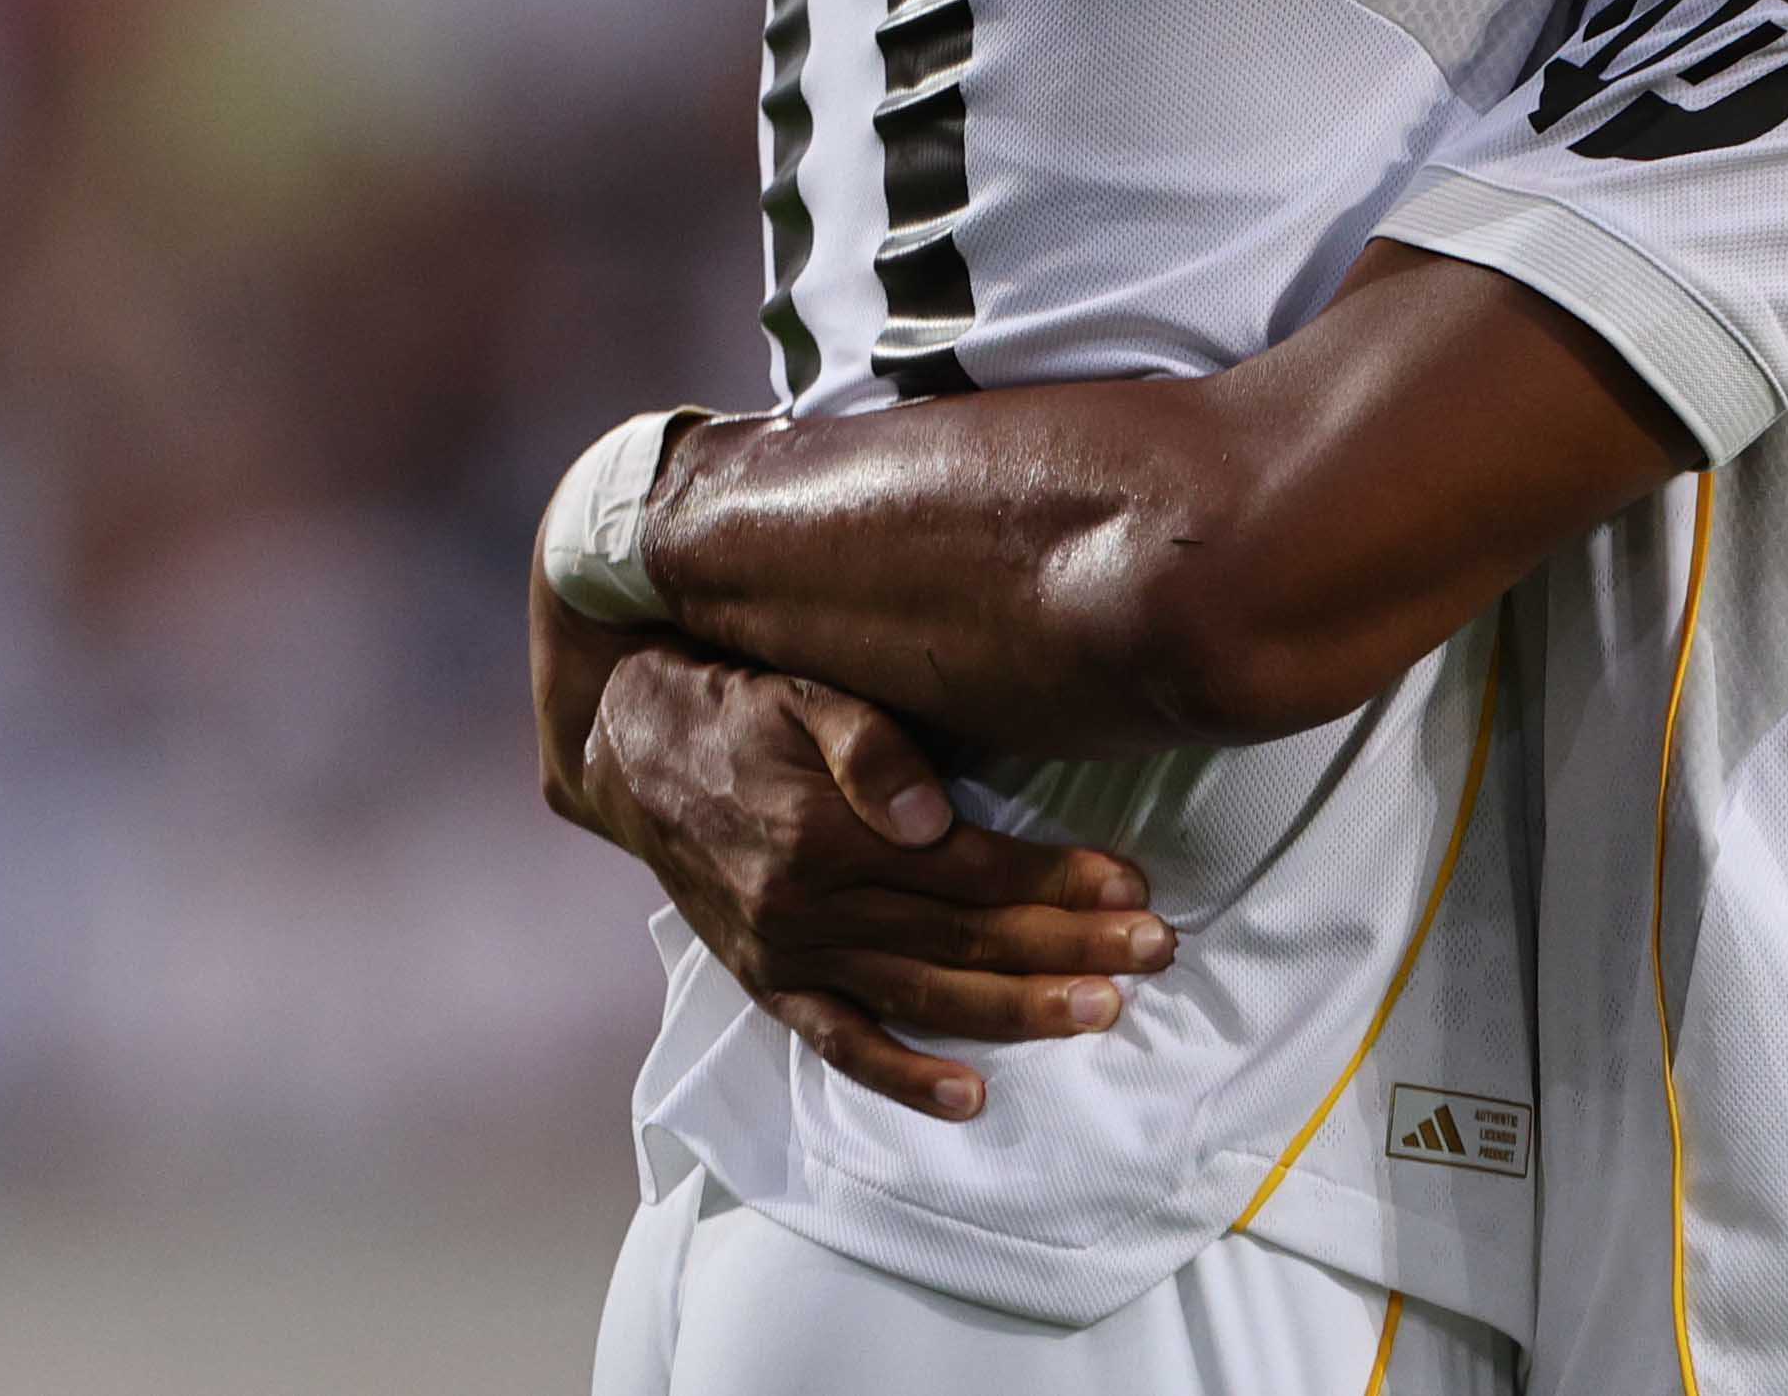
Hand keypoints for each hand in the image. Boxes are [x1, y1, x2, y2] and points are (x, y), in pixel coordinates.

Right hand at [559, 639, 1173, 1120]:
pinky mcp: (768, 985)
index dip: (1056, 879)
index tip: (1134, 885)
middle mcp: (805, 907)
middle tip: (1156, 951)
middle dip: (1068, 946)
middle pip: (962, 936)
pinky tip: (971, 1097)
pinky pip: (840, 1045)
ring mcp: (786, 956)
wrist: (631, 752)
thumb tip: (932, 814)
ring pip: (921, 994)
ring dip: (1017, 1008)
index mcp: (821, 833)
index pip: (968, 868)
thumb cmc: (738, 708)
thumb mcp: (800, 691)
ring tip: (1101, 1011)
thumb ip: (867, 745)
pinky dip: (903, 1077)